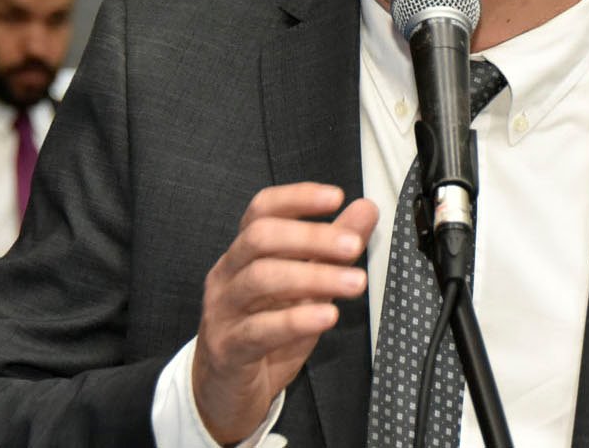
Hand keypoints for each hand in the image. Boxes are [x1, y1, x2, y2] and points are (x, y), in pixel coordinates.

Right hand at [191, 182, 378, 442]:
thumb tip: (364, 210)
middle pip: (260, 238)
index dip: (297, 197)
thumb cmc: (266, 332)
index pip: (262, 210)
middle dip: (311, 236)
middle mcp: (228, 275)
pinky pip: (259, 329)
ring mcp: (224, 311)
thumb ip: (332, 249)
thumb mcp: (306, 287)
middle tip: (353, 245)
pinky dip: (297, 320)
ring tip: (355, 282)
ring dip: (314, 276)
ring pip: (260, 279)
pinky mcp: (228, 349)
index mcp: (244, 254)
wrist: (226, 392)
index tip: (335, 197)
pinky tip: (327, 315)